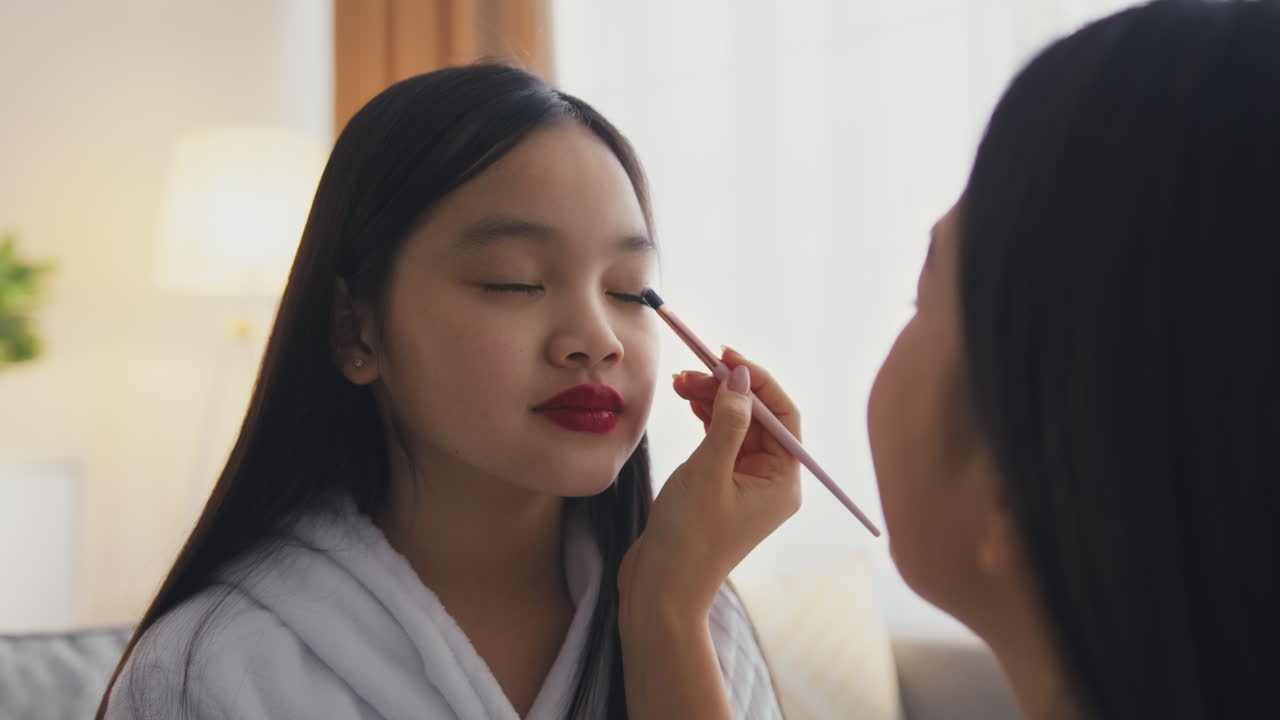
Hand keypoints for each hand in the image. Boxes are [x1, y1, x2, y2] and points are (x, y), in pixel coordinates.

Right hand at [619, 348, 802, 620]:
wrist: (661, 590)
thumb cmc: (688, 537)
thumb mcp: (708, 471)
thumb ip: (729, 420)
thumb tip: (743, 379)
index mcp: (783, 481)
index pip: (783, 414)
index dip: (757, 380)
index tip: (726, 357)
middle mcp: (771, 482)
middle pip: (758, 417)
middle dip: (726, 388)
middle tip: (690, 370)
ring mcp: (746, 486)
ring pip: (736, 426)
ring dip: (711, 401)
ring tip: (679, 382)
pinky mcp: (722, 490)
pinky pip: (721, 443)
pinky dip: (704, 421)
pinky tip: (685, 403)